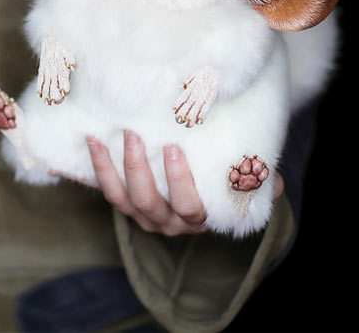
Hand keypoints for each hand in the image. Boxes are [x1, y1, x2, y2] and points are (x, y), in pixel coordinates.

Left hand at [87, 131, 283, 236]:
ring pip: (122, 198)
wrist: (202, 185)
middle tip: (133, 134)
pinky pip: (106, 191)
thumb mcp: (244, 181)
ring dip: (111, 168)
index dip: (178, 181)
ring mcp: (144, 216)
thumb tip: (272, 180)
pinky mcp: (125, 206)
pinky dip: (95, 169)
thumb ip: (257, 180)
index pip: (188, 206)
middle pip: (148, 201)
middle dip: (138, 168)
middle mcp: (169, 222)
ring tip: (105, 137)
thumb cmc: (225, 179)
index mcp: (198, 217)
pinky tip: (86, 144)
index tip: (172, 148)